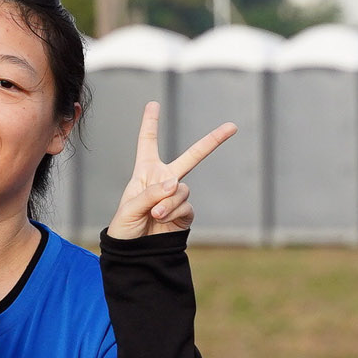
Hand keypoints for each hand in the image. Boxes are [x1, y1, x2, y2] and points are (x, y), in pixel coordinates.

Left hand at [105, 102, 236, 239]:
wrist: (135, 253)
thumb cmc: (125, 227)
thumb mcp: (130, 207)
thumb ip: (151, 193)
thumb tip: (176, 184)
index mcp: (146, 172)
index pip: (148, 142)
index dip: (150, 123)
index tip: (153, 104)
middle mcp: (164, 180)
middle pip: (192, 156)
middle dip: (212, 141)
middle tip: (232, 127)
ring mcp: (176, 197)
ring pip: (182, 189)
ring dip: (169, 201)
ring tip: (155, 213)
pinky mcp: (184, 214)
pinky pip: (186, 207)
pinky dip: (174, 212)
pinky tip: (162, 219)